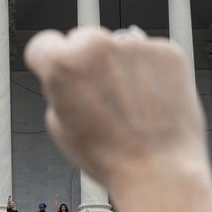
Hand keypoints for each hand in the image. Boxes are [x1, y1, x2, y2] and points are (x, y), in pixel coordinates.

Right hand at [24, 28, 204, 189]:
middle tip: (102, 97)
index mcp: (63, 63)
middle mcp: (98, 45)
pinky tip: (152, 102)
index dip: (49, 62)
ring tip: (131, 105)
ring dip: (121, 66)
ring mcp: (136, 45)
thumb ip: (59, 90)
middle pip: (84, 41)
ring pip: (120, 47)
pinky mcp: (167, 51)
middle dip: (89, 63)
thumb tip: (70, 76)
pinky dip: (151, 72)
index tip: (58, 71)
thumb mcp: (60, 127)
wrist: (160, 171)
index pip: (44, 44)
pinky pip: (150, 55)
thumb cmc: (110, 157)